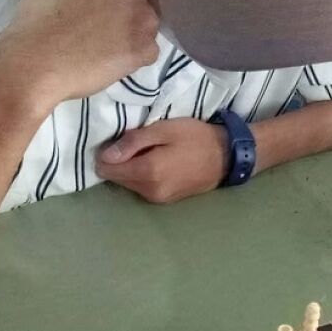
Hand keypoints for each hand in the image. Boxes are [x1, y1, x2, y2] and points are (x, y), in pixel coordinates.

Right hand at [0, 0, 159, 116]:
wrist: (37, 62)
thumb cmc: (37, 16)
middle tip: (101, 18)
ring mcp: (145, 16)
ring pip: (146, 18)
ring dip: (132, 27)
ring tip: (105, 42)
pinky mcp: (147, 48)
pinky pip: (147, 47)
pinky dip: (134, 53)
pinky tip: (111, 58)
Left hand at [96, 118, 228, 203]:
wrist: (226, 158)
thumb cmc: (195, 138)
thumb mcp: (163, 129)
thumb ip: (132, 142)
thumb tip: (105, 155)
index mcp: (147, 172)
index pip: (107, 169)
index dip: (107, 153)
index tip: (118, 140)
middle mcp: (149, 191)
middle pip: (116, 178)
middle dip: (118, 162)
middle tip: (134, 143)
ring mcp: (157, 199)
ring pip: (128, 184)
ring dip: (131, 169)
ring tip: (147, 151)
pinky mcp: (164, 200)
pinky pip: (141, 188)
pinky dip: (141, 176)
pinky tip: (156, 162)